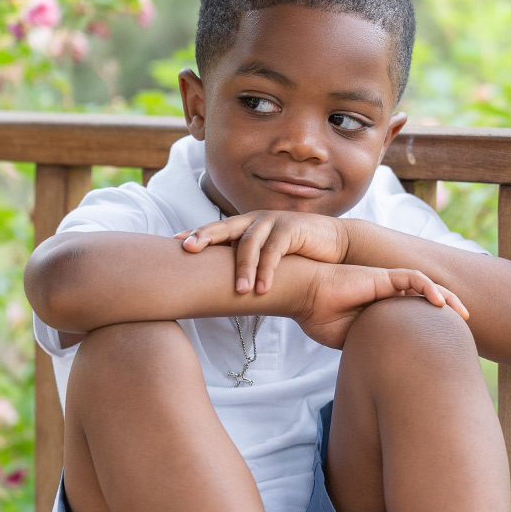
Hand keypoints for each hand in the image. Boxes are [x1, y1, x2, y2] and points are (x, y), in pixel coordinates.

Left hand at [174, 211, 349, 294]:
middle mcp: (255, 220)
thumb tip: (222, 286)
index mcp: (246, 226)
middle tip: (187, 250)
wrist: (335, 245)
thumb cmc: (297, 254)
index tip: (174, 243)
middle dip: (204, 237)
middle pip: (224, 227)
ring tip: (240, 291)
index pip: (215, 229)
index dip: (196, 234)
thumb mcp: (268, 257)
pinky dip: (268, 270)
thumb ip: (248, 262)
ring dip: (243, 269)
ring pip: (250, 243)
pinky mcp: (292, 228)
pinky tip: (263, 288)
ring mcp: (273, 222)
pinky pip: (275, 251)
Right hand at [296, 262, 469, 348]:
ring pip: (426, 286)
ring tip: (463, 314)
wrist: (305, 297)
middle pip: (428, 300)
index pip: (416, 316)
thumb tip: (384, 371)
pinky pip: (412, 278)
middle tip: (466, 331)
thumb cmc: (321, 317)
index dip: (434, 328)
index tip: (449, 347)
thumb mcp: (351, 340)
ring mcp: (387, 283)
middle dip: (450, 312)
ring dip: (448, 298)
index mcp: (383, 310)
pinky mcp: (382, 276)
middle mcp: (389, 295)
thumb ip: (369, 348)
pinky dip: (428, 288)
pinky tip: (440, 302)